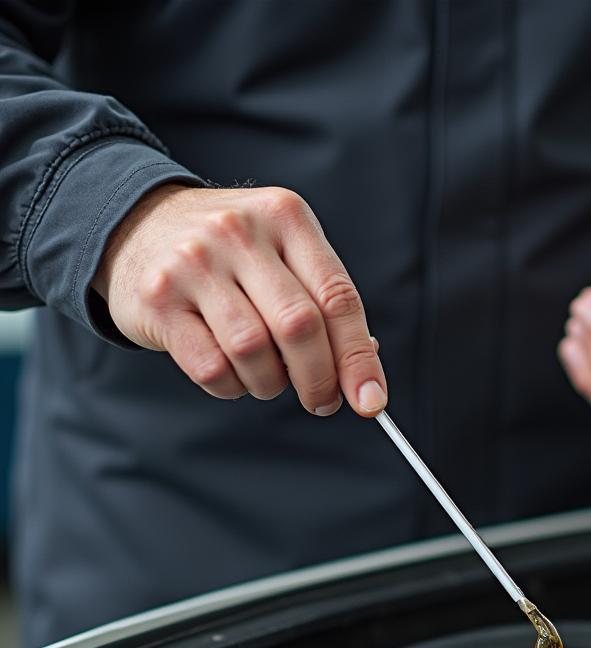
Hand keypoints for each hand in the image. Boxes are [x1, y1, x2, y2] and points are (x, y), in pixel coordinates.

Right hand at [92, 184, 386, 416]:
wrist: (134, 225)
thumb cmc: (230, 255)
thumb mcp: (283, 255)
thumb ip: (324, 304)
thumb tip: (364, 372)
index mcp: (286, 217)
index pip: (338, 299)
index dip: (358, 358)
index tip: (371, 401)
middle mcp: (239, 232)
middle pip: (300, 327)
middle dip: (319, 379)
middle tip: (322, 401)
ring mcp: (194, 263)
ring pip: (254, 351)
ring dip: (271, 383)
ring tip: (268, 378)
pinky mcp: (158, 300)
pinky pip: (211, 367)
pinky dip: (232, 386)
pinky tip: (232, 374)